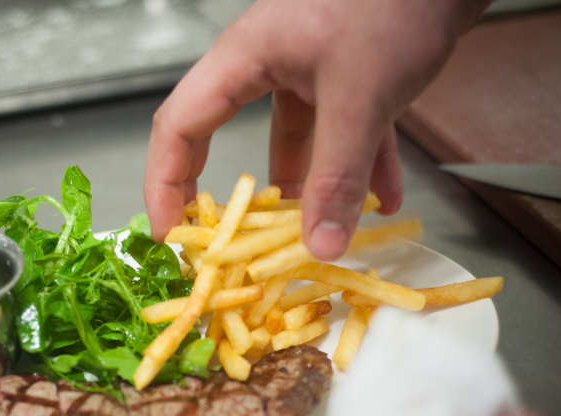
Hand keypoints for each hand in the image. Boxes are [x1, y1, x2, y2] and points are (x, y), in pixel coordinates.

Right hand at [144, 0, 490, 259]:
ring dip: (304, 185)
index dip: (165, 185)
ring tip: (312, 232)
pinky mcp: (347, 72)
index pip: (178, 127)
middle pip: (221, 134)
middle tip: (224, 238)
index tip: (172, 234)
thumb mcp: (360, 97)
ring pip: (292, 139)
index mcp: (243, 59)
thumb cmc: (394, 1)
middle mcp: (265, 64)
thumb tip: (320, 247)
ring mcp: (307, 67)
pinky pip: (342, 130)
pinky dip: (358, 166)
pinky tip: (382, 200)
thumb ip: (338, 175)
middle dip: (228, 190)